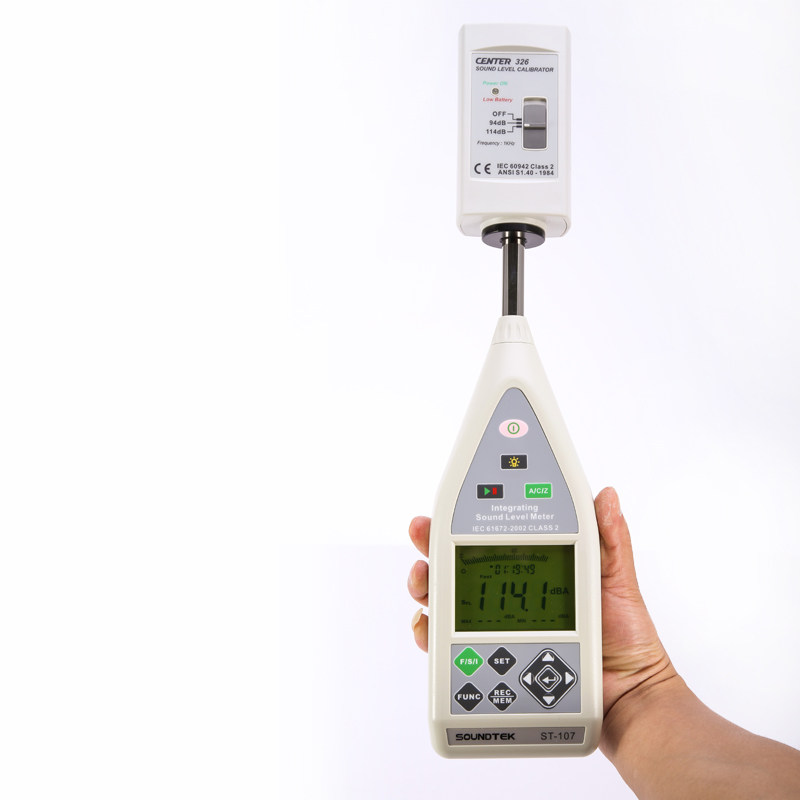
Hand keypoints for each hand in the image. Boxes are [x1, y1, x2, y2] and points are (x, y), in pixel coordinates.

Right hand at [407, 487, 675, 727]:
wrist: (627, 698)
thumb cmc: (627, 639)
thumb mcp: (617, 580)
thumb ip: (610, 539)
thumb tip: (606, 497)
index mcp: (535, 568)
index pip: (492, 537)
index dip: (465, 520)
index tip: (447, 510)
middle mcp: (509, 596)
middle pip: (458, 564)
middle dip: (432, 547)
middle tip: (423, 537)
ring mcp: (495, 628)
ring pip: (446, 601)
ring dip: (426, 587)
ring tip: (424, 584)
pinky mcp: (488, 660)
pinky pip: (447, 647)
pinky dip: (429, 633)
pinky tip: (428, 627)